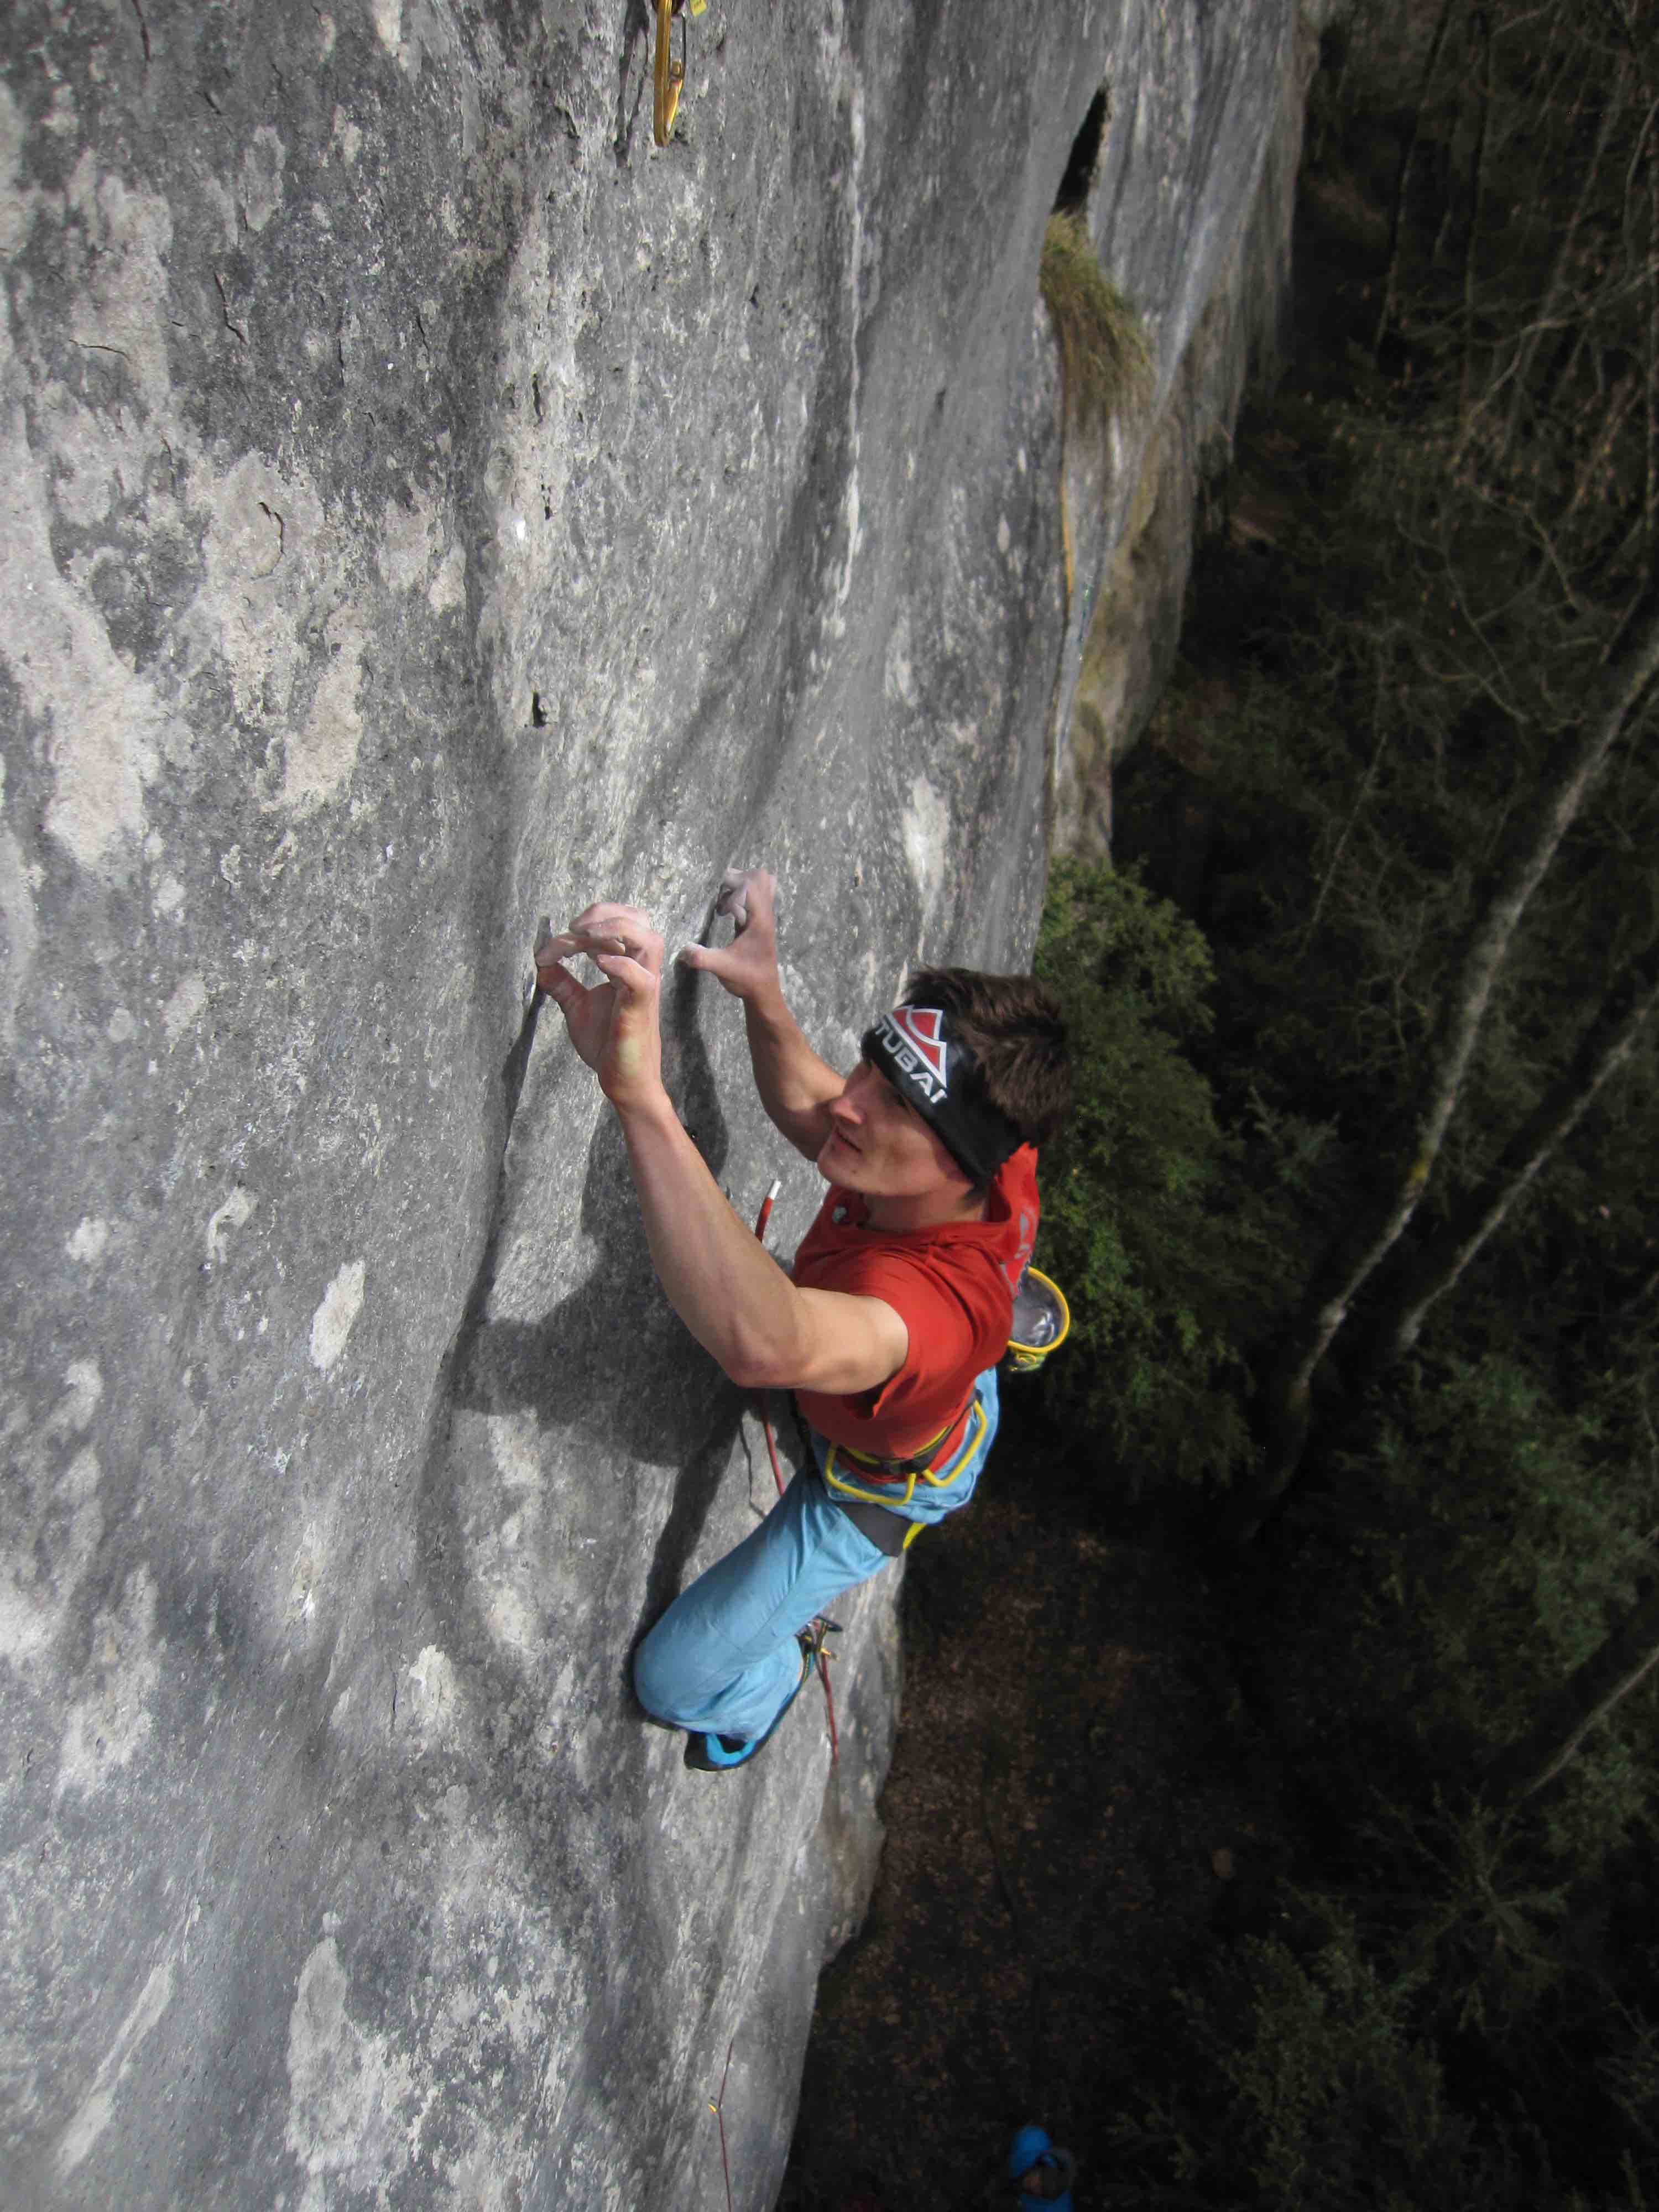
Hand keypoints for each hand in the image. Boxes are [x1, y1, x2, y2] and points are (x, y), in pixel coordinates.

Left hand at [535, 901, 665, 1113]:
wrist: (624, 1082)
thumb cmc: (607, 1045)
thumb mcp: (576, 1007)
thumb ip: (562, 983)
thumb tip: (540, 963)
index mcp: (628, 967)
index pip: (612, 929)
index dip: (578, 930)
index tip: (547, 951)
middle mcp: (640, 972)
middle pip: (639, 920)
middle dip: (604, 913)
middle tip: (573, 927)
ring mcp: (643, 988)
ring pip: (648, 940)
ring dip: (615, 929)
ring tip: (584, 935)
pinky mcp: (640, 1009)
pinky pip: (640, 978)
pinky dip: (619, 964)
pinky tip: (595, 963)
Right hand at [678, 867, 780, 1002]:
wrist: (764, 992)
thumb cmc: (746, 979)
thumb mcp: (722, 968)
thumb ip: (701, 958)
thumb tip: (681, 949)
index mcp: (759, 920)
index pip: (752, 885)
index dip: (734, 883)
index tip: (718, 900)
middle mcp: (765, 914)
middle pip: (761, 877)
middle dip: (738, 879)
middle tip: (721, 896)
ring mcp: (765, 917)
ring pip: (762, 884)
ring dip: (741, 886)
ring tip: (723, 904)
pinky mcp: (760, 921)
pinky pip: (756, 896)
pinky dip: (741, 896)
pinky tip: (725, 912)